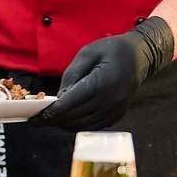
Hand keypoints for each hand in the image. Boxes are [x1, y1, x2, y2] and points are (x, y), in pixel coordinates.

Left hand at [34, 17, 174, 131]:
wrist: (140, 56)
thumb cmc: (111, 50)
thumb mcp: (87, 53)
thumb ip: (71, 75)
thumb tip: (59, 98)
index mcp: (102, 83)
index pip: (71, 103)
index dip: (52, 112)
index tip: (36, 118)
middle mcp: (110, 100)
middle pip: (75, 117)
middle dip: (54, 120)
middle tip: (36, 120)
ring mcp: (115, 110)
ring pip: (83, 125)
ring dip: (64, 125)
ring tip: (49, 120)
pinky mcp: (117, 115)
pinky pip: (93, 126)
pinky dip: (78, 125)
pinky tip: (66, 120)